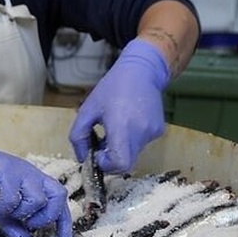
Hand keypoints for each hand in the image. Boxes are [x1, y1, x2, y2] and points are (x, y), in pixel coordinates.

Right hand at [0, 106, 72, 236]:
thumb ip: (11, 221)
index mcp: (33, 181)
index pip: (59, 200)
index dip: (64, 221)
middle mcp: (31, 174)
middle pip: (59, 196)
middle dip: (46, 217)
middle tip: (27, 223)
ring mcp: (20, 171)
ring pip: (38, 200)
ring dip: (20, 213)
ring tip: (3, 210)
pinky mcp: (5, 170)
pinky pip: (13, 198)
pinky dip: (1, 207)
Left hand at [69, 38, 170, 173]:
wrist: (142, 71)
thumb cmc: (112, 87)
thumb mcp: (87, 110)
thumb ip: (78, 136)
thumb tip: (82, 158)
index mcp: (121, 127)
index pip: (119, 164)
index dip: (107, 165)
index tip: (99, 154)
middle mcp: (140, 132)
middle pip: (126, 164)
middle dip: (112, 159)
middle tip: (104, 143)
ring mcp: (152, 132)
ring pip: (133, 154)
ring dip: (122, 147)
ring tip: (116, 125)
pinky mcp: (158, 130)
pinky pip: (142, 144)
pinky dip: (132, 139)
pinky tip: (129, 121)